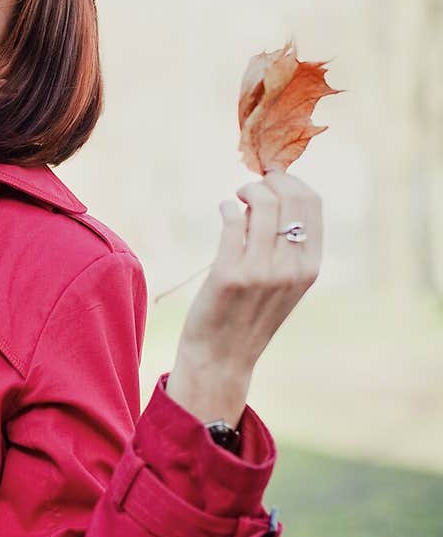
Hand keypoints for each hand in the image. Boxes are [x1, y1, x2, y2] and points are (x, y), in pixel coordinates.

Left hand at [175, 166, 322, 378]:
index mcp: (310, 267)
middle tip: (251, 188)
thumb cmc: (251, 313)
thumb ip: (289, 245)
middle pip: (290, 197)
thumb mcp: (285, 282)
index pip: (313, 202)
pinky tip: (224, 210)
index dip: (292, 182)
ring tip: (236, 199)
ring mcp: (261, 272)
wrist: (223, 356)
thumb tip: (274, 192)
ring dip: (246, 191)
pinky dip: (226, 207)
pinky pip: (231, 221)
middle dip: (268, 182)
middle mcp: (291, 268)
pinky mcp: (229, 274)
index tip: (274, 180)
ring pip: (261, 204)